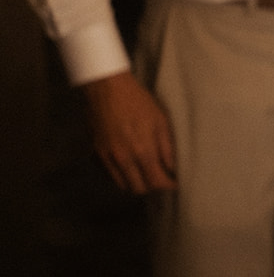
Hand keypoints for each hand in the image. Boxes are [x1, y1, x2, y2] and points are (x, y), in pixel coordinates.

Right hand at [80, 71, 177, 192]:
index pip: (156, 183)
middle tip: (160, 177)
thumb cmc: (137, 101)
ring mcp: (107, 157)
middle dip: (152, 186)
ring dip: (136, 183)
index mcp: (142, 151)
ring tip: (145, 173)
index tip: (174, 182)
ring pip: (123, 185)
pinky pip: (110, 175)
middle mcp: (123, 159)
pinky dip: (121, 176)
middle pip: (139, 189)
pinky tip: (129, 166)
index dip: (168, 186)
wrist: (107, 87)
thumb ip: (167, 149)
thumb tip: (172, 169)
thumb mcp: (160, 121)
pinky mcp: (96, 153)